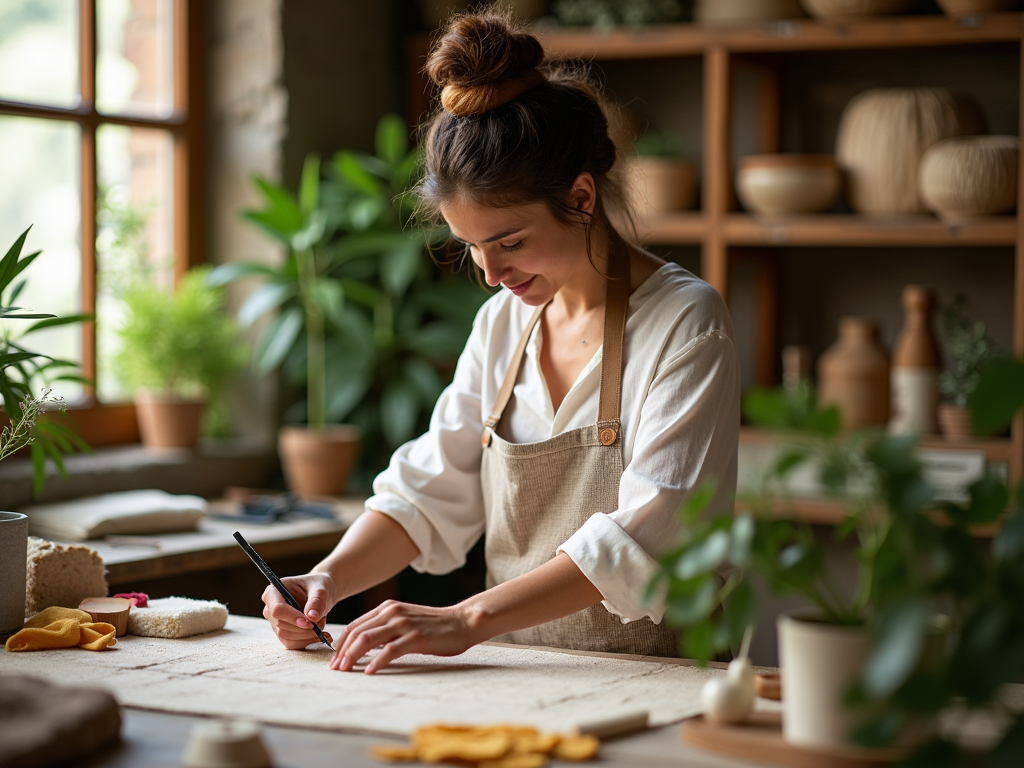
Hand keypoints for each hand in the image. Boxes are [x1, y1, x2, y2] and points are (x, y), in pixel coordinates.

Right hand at [262, 572, 337, 649]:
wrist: (319, 593)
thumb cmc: (317, 586)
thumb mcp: (321, 589)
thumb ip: (316, 601)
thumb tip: (312, 617)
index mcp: (274, 591)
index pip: (277, 609)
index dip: (292, 618)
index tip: (310, 623)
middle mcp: (270, 607)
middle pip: (281, 625)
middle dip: (303, 628)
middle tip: (321, 622)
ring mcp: (274, 621)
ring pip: (286, 636)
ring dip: (306, 635)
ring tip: (322, 624)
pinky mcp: (281, 632)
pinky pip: (290, 643)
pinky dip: (306, 642)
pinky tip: (320, 636)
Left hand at [331, 600, 481, 673]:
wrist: (462, 622)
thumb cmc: (433, 625)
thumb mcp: (404, 620)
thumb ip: (385, 628)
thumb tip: (363, 646)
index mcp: (388, 607)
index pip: (355, 625)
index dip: (341, 643)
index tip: (335, 659)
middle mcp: (393, 612)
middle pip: (358, 632)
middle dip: (342, 652)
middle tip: (336, 669)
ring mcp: (404, 624)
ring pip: (368, 639)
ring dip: (353, 656)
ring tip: (346, 670)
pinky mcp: (416, 637)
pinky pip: (390, 650)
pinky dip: (376, 662)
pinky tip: (369, 672)